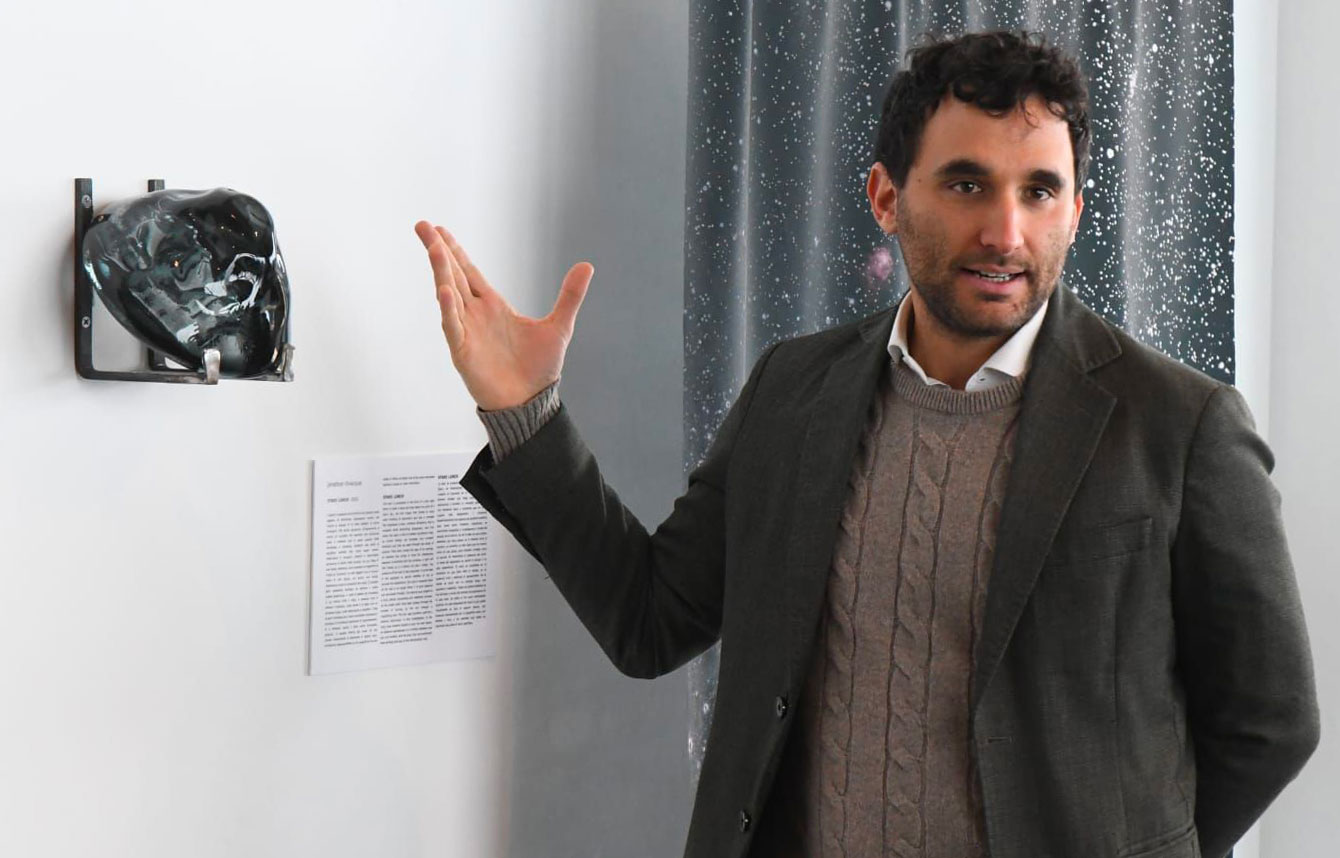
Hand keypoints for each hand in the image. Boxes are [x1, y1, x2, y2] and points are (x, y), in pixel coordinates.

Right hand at [414, 221, 592, 410]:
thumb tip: (587, 265)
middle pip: (453, 276)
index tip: (440, 230)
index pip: (469, 271)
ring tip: (433, 248)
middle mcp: (475, 315)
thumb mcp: (559, 326)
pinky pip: (454, 328)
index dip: (455, 251)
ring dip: (441, 272)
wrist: (531, 404)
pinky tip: (444, 292)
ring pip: (449, 296)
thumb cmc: (539, 369)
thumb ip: (569, 296)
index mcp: (493, 306)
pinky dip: (449, 310)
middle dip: (438, 251)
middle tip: (422, 225)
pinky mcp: (464, 353)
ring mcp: (467, 332)